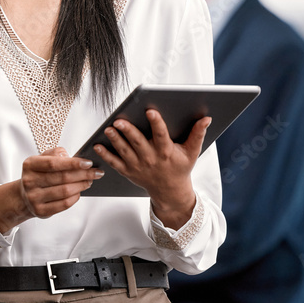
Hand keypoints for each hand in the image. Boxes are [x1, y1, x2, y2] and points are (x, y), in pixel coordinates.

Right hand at [0, 147, 104, 233]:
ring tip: (89, 181)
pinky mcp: (40, 210)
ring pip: (65, 191)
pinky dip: (75, 197)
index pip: (54, 163)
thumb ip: (56, 153)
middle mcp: (29, 181)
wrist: (24, 195)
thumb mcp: (42, 158)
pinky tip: (79, 192)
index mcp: (30, 165)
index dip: (73, 163)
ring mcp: (34, 198)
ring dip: (81, 185)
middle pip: (62, 177)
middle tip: (95, 172)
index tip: (88, 163)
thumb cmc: (38, 174)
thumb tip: (70, 158)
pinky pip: (64, 204)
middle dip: (83, 174)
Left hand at [93, 110, 210, 228]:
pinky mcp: (128, 171)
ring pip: (124, 151)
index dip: (156, 122)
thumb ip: (198, 134)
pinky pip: (115, 163)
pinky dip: (105, 155)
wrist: (170, 191)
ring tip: (108, 129)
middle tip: (119, 120)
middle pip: (138, 142)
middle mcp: (151, 158)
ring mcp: (138, 166)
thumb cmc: (180, 167)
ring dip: (115, 140)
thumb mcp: (192, 152)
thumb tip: (206, 118)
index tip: (150, 111)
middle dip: (128, 131)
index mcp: (166, 151)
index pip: (161, 135)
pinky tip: (97, 145)